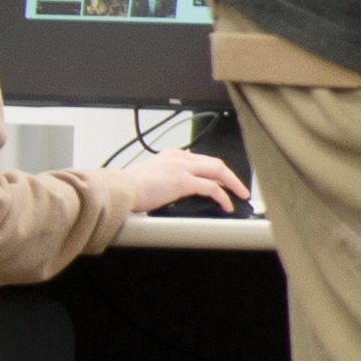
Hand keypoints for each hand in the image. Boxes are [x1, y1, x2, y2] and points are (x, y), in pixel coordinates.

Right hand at [99, 148, 246, 223]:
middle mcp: (178, 158)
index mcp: (170, 155)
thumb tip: (169, 192)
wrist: (119, 189)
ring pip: (218, 171)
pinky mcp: (183, 182)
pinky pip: (212, 188)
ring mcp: (182, 168)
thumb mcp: (150, 177)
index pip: (200, 159)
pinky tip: (227, 206)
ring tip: (241, 195)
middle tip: (239, 187)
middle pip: (214, 163)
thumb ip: (164, 179)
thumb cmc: (128, 188)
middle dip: (230, 175)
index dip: (214, 170)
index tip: (222, 179)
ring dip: (233, 184)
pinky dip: (223, 197)